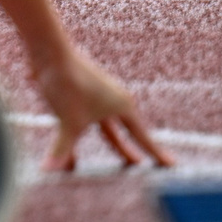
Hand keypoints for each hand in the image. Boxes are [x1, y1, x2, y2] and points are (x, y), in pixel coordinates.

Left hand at [33, 45, 171, 171]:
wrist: (50, 50)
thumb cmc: (67, 83)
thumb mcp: (68, 121)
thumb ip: (62, 149)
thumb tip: (49, 171)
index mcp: (122, 106)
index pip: (142, 137)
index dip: (156, 154)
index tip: (172, 165)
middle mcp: (113, 100)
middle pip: (124, 132)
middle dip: (129, 150)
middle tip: (139, 166)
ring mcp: (95, 95)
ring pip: (103, 126)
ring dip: (106, 143)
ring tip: (111, 157)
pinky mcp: (78, 92)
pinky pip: (83, 120)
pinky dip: (79, 136)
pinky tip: (72, 143)